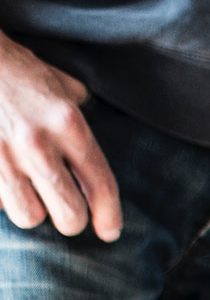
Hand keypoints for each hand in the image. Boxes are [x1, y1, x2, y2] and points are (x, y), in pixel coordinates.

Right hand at [0, 32, 120, 238]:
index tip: (109, 231)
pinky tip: (4, 182)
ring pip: (29, 216)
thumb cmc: (13, 68)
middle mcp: (37, 143)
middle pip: (69, 215)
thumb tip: (87, 132)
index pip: (100, 184)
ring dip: (32, 211)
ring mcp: (2, 155)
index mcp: (66, 123)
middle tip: (68, 213)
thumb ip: (79, 109)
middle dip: (72, 220)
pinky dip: (2, 199)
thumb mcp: (58, 82)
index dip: (109, 216)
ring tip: (29, 194)